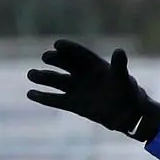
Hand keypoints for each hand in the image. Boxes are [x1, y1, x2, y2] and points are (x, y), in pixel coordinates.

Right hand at [26, 39, 159, 141]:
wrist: (128, 115)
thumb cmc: (127, 93)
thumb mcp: (122, 78)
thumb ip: (119, 65)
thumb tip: (119, 51)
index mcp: (95, 65)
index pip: (78, 53)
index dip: (68, 48)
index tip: (58, 44)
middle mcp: (83, 75)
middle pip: (64, 63)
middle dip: (54, 59)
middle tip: (47, 57)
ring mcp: (76, 89)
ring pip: (55, 80)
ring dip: (43, 77)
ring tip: (31, 74)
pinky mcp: (73, 104)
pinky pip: (55, 100)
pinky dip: (43, 97)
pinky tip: (30, 93)